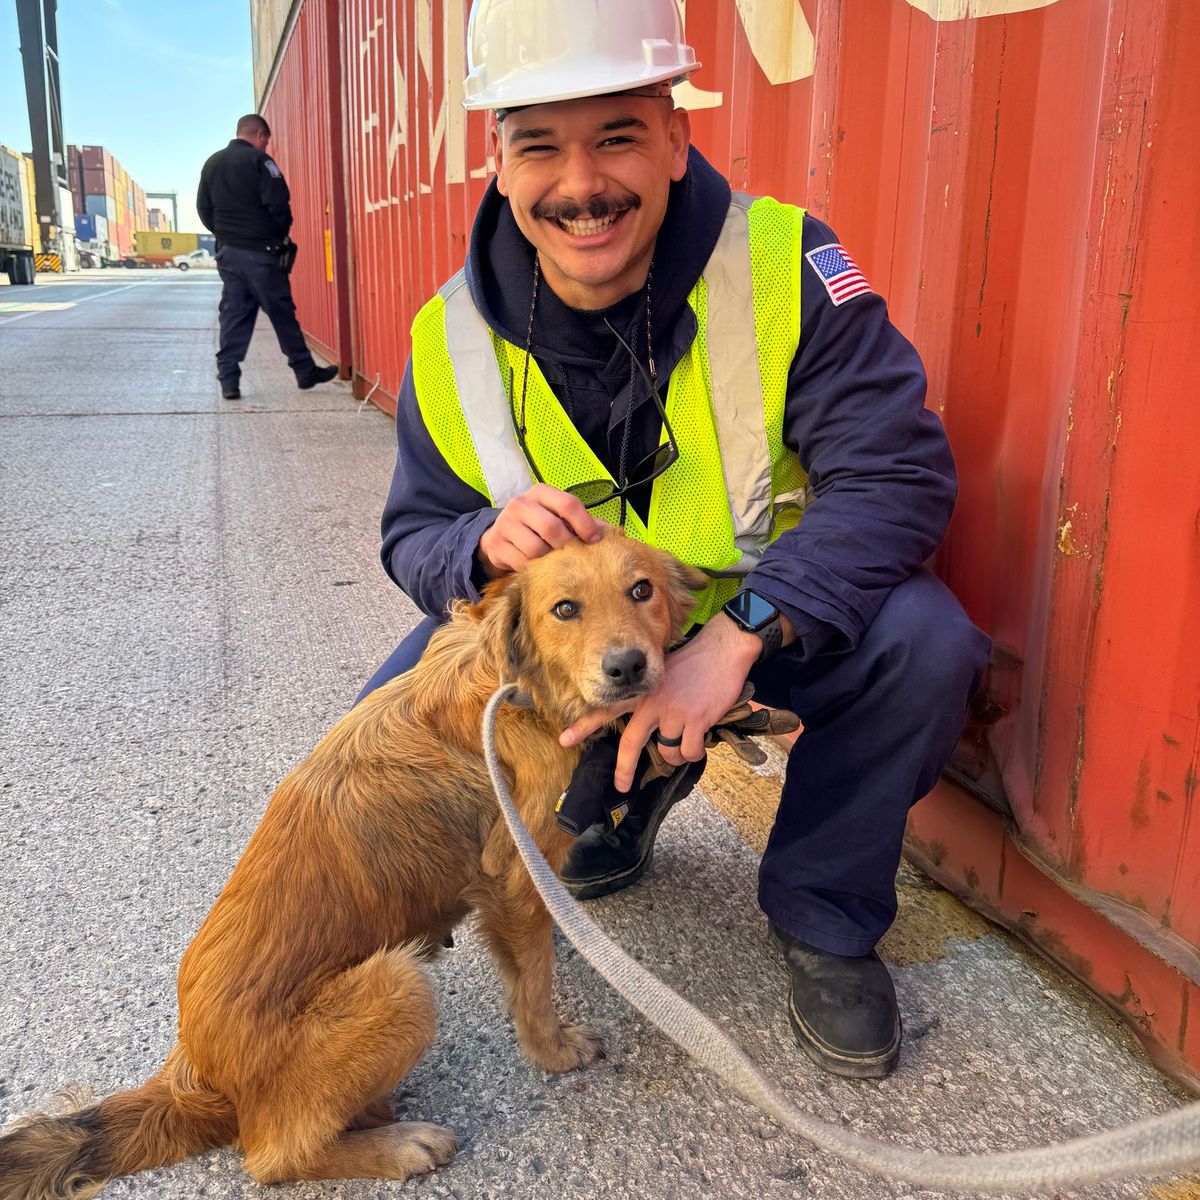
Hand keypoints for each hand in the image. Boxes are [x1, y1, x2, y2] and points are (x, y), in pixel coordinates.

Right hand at [477, 484, 603, 577]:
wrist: (499, 535)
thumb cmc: (537, 525)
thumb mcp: (555, 516)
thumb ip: (579, 521)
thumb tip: (608, 532)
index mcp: (540, 493)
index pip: (568, 504)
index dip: (585, 524)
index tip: (594, 540)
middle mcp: (521, 504)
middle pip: (552, 528)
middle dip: (566, 545)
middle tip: (570, 553)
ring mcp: (506, 524)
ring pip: (536, 548)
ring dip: (548, 559)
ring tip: (552, 559)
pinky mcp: (497, 544)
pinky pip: (522, 562)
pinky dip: (533, 568)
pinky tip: (536, 565)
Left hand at [560, 614, 762, 791]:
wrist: (721, 649)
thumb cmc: (694, 662)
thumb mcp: (662, 673)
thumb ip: (649, 695)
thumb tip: (649, 724)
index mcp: (641, 692)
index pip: (606, 710)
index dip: (584, 726)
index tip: (564, 740)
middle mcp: (652, 703)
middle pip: (630, 744)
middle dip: (624, 770)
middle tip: (621, 786)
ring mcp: (673, 712)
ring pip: (668, 753)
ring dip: (677, 755)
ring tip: (686, 740)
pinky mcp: (695, 720)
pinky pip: (689, 752)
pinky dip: (694, 752)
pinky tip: (699, 739)